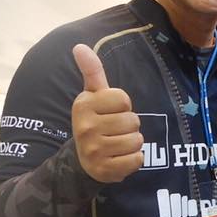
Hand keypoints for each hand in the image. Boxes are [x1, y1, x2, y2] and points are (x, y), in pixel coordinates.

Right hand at [71, 44, 142, 182]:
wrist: (83, 160)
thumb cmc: (95, 121)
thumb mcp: (93, 96)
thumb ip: (92, 71)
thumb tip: (79, 46)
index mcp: (83, 105)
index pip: (123, 99)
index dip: (123, 106)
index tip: (110, 112)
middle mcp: (85, 127)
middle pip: (133, 120)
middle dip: (130, 126)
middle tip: (115, 131)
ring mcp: (93, 150)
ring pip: (137, 141)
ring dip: (133, 143)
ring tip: (117, 144)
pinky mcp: (104, 170)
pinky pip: (136, 160)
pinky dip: (134, 160)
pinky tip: (120, 158)